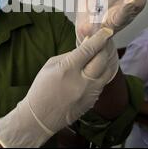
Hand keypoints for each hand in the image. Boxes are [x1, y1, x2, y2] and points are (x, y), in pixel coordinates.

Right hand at [0, 28, 117, 147]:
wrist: (40, 117)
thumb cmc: (41, 89)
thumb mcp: (50, 65)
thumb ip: (70, 55)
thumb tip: (86, 46)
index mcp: (67, 70)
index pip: (89, 50)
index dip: (100, 38)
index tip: (107, 30)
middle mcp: (81, 81)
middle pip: (102, 60)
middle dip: (105, 48)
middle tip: (105, 40)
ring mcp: (89, 93)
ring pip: (106, 72)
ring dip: (105, 61)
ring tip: (102, 53)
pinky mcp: (92, 101)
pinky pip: (102, 83)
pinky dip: (101, 73)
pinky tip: (96, 68)